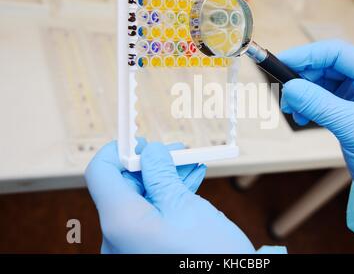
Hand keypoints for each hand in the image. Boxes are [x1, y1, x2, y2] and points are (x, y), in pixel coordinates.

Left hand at [85, 139, 254, 252]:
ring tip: (190, 165)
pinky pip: (149, 216)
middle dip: (152, 164)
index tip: (143, 142)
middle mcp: (117, 236)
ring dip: (164, 179)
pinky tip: (188, 183)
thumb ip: (162, 173)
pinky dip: (167, 198)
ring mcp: (129, 245)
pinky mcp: (144, 249)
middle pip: (124, 185)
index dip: (121, 151)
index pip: (101, 173)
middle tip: (178, 151)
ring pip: (140, 199)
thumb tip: (153, 152)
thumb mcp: (185, 205)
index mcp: (120, 221)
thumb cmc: (208, 254)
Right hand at [279, 40, 353, 208]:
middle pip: (327, 65)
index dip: (305, 56)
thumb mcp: (353, 128)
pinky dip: (309, 104)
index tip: (280, 63)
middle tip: (285, 96)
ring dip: (303, 93)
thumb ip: (319, 105)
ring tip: (292, 110)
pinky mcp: (352, 107)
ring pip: (322, 81)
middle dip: (302, 78)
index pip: (336, 52)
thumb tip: (288, 88)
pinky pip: (323, 97)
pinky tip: (303, 117)